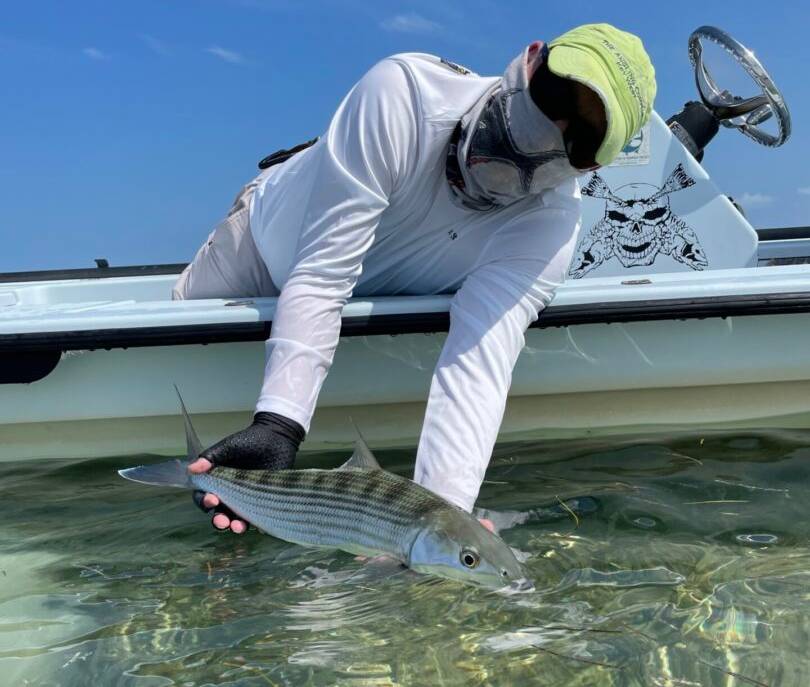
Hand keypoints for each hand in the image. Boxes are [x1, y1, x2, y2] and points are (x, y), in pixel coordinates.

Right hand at [188, 411, 304, 533]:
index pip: (203, 497)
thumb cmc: (249, 441)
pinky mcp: (263, 502)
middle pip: (218, 513)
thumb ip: (211, 457)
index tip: (212, 500)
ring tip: (238, 527)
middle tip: (223, 521)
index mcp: (216, 482)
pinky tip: (258, 527)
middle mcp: (228, 495)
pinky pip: (258, 518)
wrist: (277, 437)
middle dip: (219, 520)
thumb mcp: (229, 446)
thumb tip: (191, 468)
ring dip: (235, 526)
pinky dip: (257, 524)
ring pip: (236, 520)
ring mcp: (246, 500)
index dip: (204, 502)